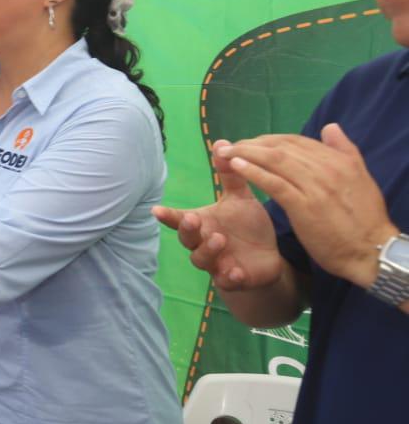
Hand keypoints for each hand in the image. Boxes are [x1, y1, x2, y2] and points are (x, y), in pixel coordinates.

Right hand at [153, 141, 286, 290]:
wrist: (266, 259)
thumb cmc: (247, 226)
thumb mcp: (240, 199)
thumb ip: (230, 175)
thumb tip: (222, 142)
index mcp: (202, 223)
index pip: (178, 218)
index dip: (167, 216)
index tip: (156, 210)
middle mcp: (203, 243)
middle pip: (186, 239)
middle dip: (188, 230)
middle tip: (195, 219)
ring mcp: (216, 263)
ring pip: (202, 260)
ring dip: (207, 250)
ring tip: (219, 240)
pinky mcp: (233, 279)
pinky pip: (226, 281)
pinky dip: (229, 276)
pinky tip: (236, 270)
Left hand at [216, 124, 396, 288]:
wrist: (371, 251)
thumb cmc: (363, 219)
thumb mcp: (360, 178)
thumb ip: (345, 150)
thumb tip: (330, 127)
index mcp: (338, 160)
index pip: (295, 141)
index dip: (268, 140)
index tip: (249, 143)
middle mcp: (327, 167)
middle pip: (281, 147)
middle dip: (252, 144)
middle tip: (229, 146)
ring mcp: (315, 186)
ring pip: (275, 160)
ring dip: (245, 153)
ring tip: (224, 153)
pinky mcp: (305, 205)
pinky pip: (274, 182)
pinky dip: (253, 171)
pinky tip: (236, 167)